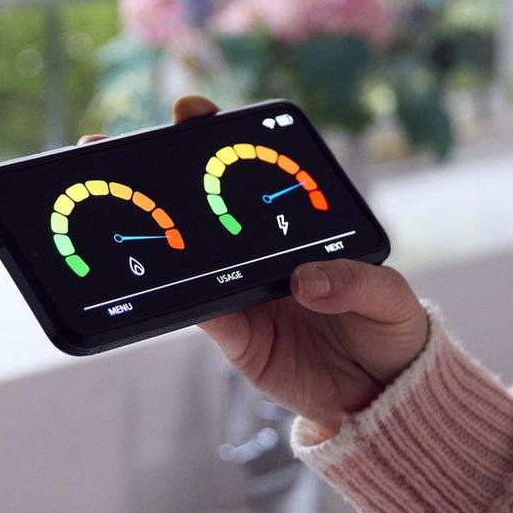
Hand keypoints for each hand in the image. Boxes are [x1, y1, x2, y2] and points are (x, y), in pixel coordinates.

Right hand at [79, 96, 429, 435]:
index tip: (195, 114)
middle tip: (129, 145)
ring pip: (190, 256)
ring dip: (156, 230)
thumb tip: (307, 281)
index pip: (257, 176)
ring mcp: (243, 294)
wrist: (383, 398)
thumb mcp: (391, 298)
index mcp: (299, 229)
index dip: (223, 141)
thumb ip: (356, 282)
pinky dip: (174, 298)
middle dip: (166, 173)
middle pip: (209, 208)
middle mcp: (263, 255)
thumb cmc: (391, 333)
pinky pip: (198, 313)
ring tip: (121, 201)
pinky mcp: (236, 338)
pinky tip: (152, 276)